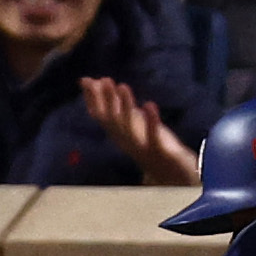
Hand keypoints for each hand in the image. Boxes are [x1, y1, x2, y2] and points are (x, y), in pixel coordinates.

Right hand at [81, 75, 201, 185]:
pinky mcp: (159, 151)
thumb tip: (99, 83)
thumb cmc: (149, 145)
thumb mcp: (131, 121)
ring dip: (124, 106)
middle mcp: (125, 141)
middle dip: (107, 100)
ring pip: (128, 127)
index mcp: (118, 134)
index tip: (85, 80)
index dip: (92, 98)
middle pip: (111, 120)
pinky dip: (151, 120)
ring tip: (122, 86)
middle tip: (103, 80)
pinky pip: (153, 136)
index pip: (100, 115)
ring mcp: (141, 147)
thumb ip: (116, 104)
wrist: (170, 176)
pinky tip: (149, 105)